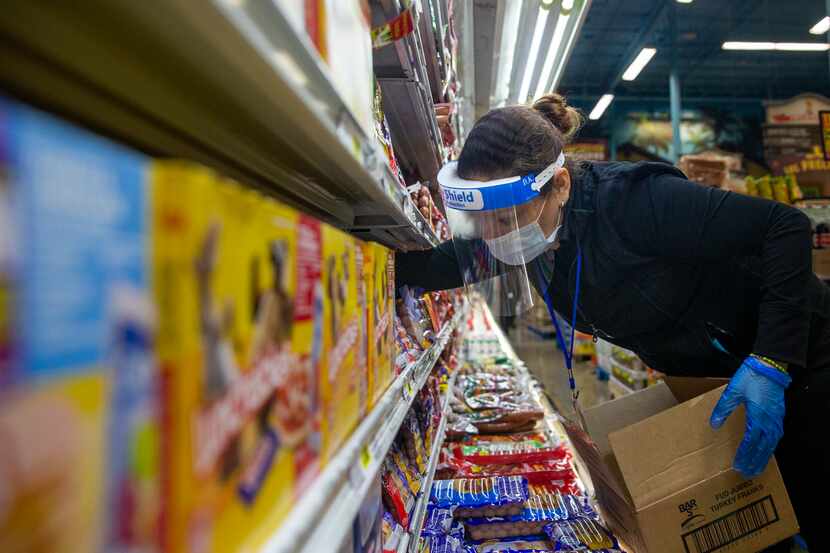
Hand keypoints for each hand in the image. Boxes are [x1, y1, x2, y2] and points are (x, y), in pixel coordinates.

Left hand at [710, 356, 790, 477]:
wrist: (769, 367)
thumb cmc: (750, 378)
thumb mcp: (732, 392)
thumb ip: (723, 409)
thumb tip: (714, 425)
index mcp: (757, 417)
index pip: (750, 443)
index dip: (744, 455)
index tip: (737, 465)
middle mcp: (769, 422)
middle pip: (763, 448)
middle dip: (754, 462)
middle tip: (747, 473)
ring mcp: (776, 420)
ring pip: (771, 445)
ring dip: (763, 457)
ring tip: (756, 469)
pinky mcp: (779, 416)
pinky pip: (776, 437)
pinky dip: (770, 448)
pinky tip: (766, 452)